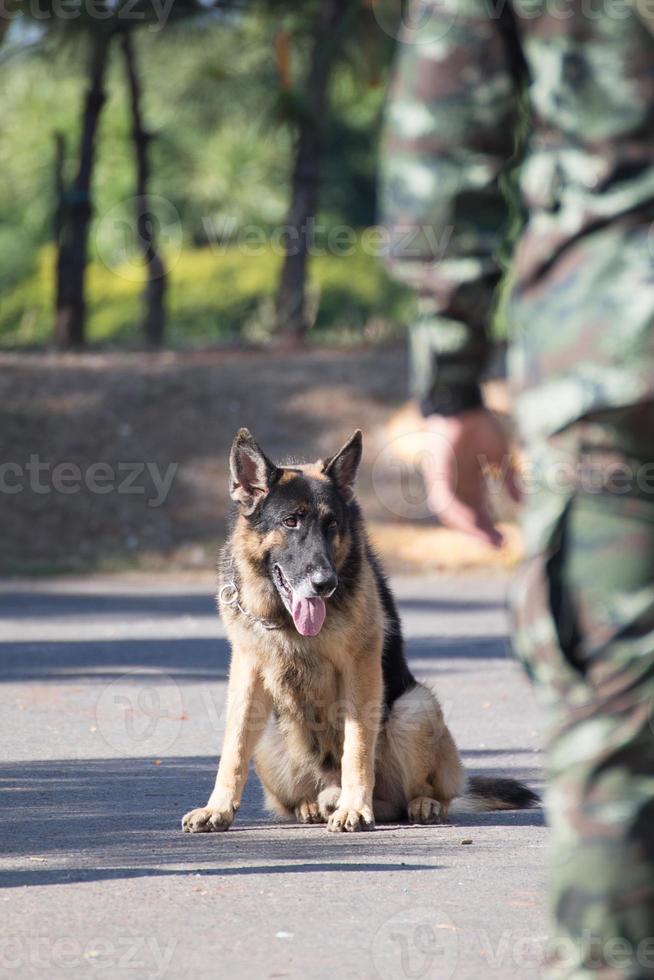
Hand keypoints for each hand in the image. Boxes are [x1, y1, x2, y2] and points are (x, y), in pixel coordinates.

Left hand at [421, 408, 520, 547]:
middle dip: (482, 533)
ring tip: (486, 537)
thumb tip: (521, 503)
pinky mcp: (436, 472)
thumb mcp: (502, 455)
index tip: (506, 541)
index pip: (479, 512)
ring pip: (453, 513)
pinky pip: (444, 497)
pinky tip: (471, 520)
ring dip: (469, 527)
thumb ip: (510, 479)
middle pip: (467, 517)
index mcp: (470, 483)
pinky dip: (457, 510)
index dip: (491, 527)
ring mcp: (444, 480)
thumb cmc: (482, 426)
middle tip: (499, 546)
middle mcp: (456, 485)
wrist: (462, 405)